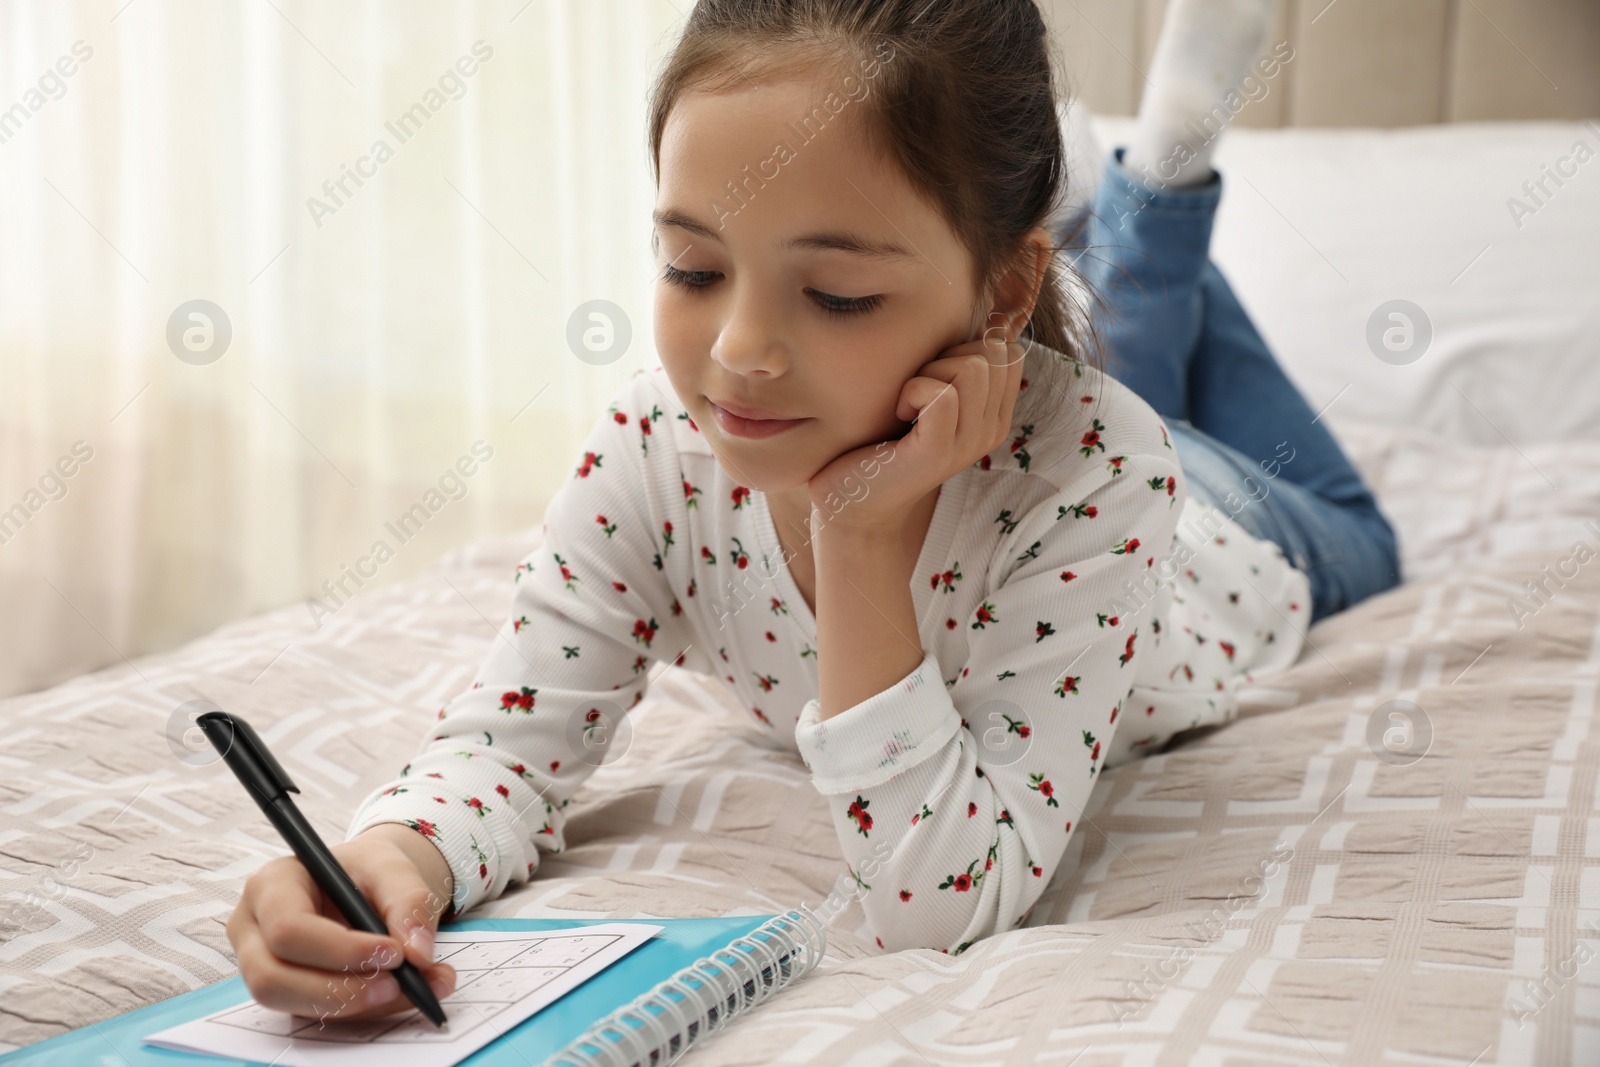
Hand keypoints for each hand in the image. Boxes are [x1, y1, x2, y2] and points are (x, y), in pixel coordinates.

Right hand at [226, 823, 456, 1021]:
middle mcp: (254, 928)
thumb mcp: (393, 869)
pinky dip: (362, 1010)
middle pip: (272, 977)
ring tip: (407, 988)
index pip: (288, 928)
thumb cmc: (367, 870)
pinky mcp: (286, 992)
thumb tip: (418, 954)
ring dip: (352, 1005)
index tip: (392, 953)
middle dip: (337, 989)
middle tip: (396, 983)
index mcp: (271, 885)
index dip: (339, 949)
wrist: (365, 882)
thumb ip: (410, 903)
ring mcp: (261, 965)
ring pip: (289, 1004)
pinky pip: (314, 1014)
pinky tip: (400, 993)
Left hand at [808, 326, 1025, 535]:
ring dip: (929, 374)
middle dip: (948, 357)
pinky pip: (941, 393)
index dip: (967, 349)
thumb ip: (953, 365)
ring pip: (972, 368)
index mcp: (994, 415)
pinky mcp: (938, 452)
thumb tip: (971, 318)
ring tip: (907, 404)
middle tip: (916, 392)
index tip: (933, 378)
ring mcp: (968, 444)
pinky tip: (898, 415)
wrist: (851, 500)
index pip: (1008, 352)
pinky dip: (912, 392)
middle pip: (993, 353)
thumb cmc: (881, 441)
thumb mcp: (927, 397)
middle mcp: (990, 431)